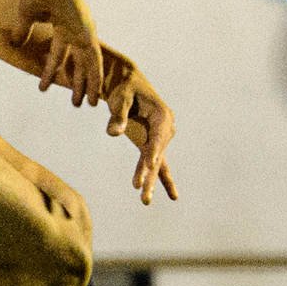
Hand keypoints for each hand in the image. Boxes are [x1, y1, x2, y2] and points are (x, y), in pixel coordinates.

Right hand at [17, 0, 101, 103]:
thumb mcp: (27, 15)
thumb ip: (23, 29)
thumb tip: (15, 42)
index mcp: (62, 23)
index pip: (58, 52)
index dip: (52, 69)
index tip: (44, 86)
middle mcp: (76, 30)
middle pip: (78, 62)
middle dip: (76, 82)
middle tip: (74, 101)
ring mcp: (85, 32)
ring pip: (88, 66)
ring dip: (87, 85)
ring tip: (86, 105)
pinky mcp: (88, 35)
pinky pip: (95, 62)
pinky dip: (96, 78)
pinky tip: (96, 93)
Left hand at [102, 51, 177, 205]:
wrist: (126, 83)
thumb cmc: (123, 88)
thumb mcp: (120, 99)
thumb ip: (118, 116)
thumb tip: (113, 133)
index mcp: (163, 115)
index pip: (159, 136)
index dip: (154, 150)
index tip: (149, 164)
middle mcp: (166, 129)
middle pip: (157, 154)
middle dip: (149, 173)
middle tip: (140, 190)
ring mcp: (160, 138)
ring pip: (155, 163)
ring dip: (149, 181)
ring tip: (144, 202)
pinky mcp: (152, 144)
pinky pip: (158, 164)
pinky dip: (161, 179)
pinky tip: (173, 197)